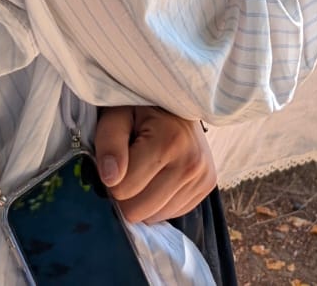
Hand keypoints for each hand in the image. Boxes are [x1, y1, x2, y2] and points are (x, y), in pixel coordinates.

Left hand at [95, 106, 216, 224]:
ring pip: (153, 217)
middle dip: (125, 193)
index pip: (122, 190)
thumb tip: (110, 179)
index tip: (118, 157)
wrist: (177, 99)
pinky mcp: (207, 187)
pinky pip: (170, 214)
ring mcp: (203, 178)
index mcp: (168, 142)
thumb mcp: (116, 116)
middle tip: (129, 166)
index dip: (111, 177)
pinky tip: (161, 176)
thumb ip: (109, 143)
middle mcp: (191, 164)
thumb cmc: (140, 107)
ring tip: (147, 168)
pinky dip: (159, 201)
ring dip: (142, 199)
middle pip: (137, 210)